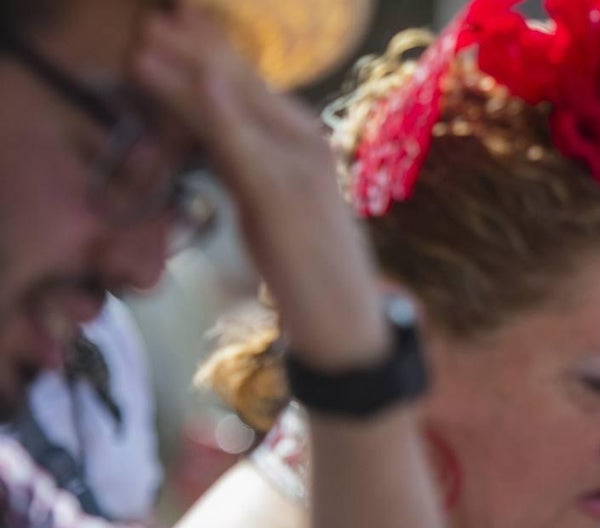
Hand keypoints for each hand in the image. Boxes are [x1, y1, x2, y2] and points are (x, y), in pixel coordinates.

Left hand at [131, 7, 389, 369]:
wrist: (346, 319)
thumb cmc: (309, 267)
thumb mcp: (270, 205)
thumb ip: (246, 165)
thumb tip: (210, 136)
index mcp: (304, 143)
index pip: (251, 88)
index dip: (211, 52)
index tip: (176, 22)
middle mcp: (306, 144)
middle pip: (242, 87)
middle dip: (196, 50)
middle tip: (154, 15)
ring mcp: (300, 167)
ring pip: (238, 110)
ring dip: (191, 71)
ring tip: (146, 43)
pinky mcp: (286, 196)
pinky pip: (246, 147)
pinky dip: (220, 112)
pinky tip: (199, 82)